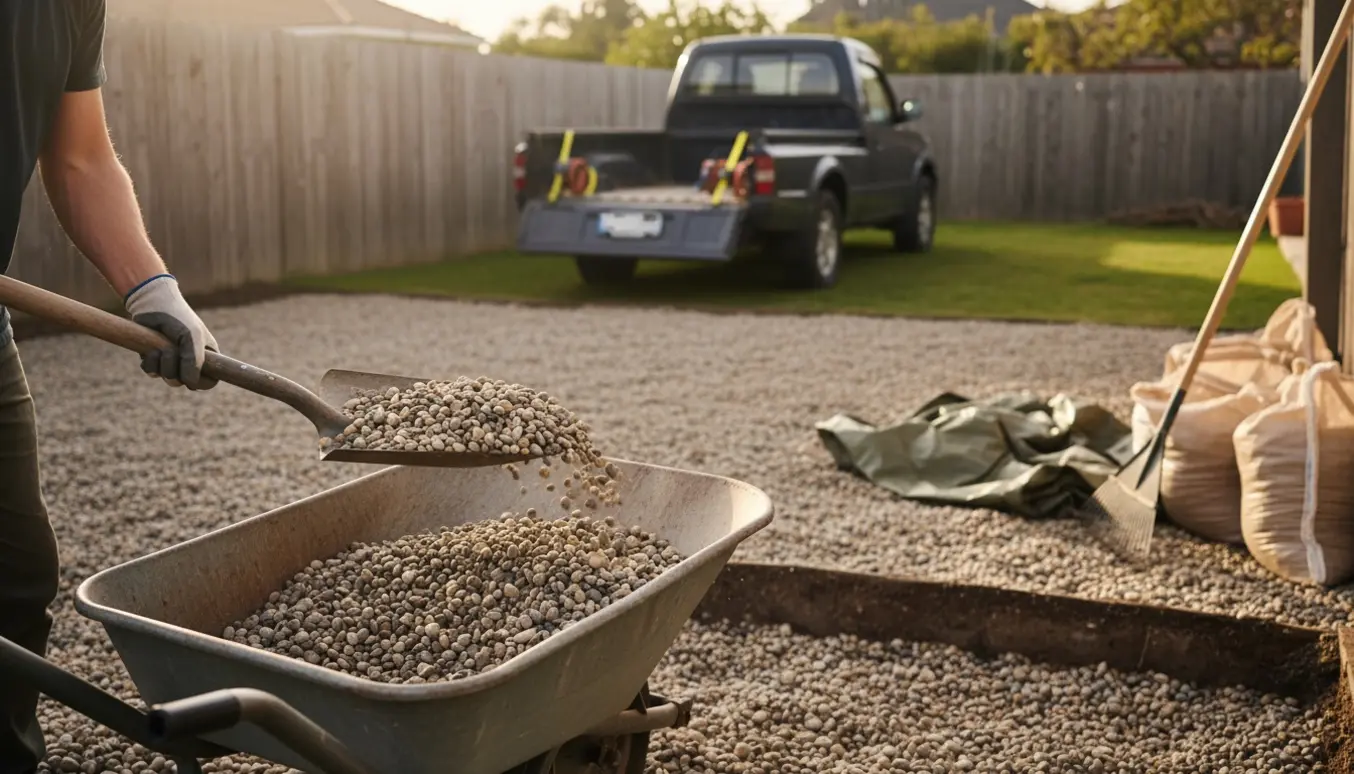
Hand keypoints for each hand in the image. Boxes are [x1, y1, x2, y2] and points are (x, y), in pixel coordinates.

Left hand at [123, 274, 218, 389]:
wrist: (152, 303)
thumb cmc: (179, 318)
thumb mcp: (192, 337)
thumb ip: (194, 361)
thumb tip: (190, 384)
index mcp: (207, 356)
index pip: (210, 381)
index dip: (201, 383)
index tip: (191, 376)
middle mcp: (190, 361)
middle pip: (185, 383)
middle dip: (176, 371)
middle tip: (172, 352)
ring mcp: (172, 361)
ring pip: (168, 378)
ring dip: (162, 365)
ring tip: (160, 348)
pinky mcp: (154, 359)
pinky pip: (152, 372)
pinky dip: (149, 363)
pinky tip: (150, 350)